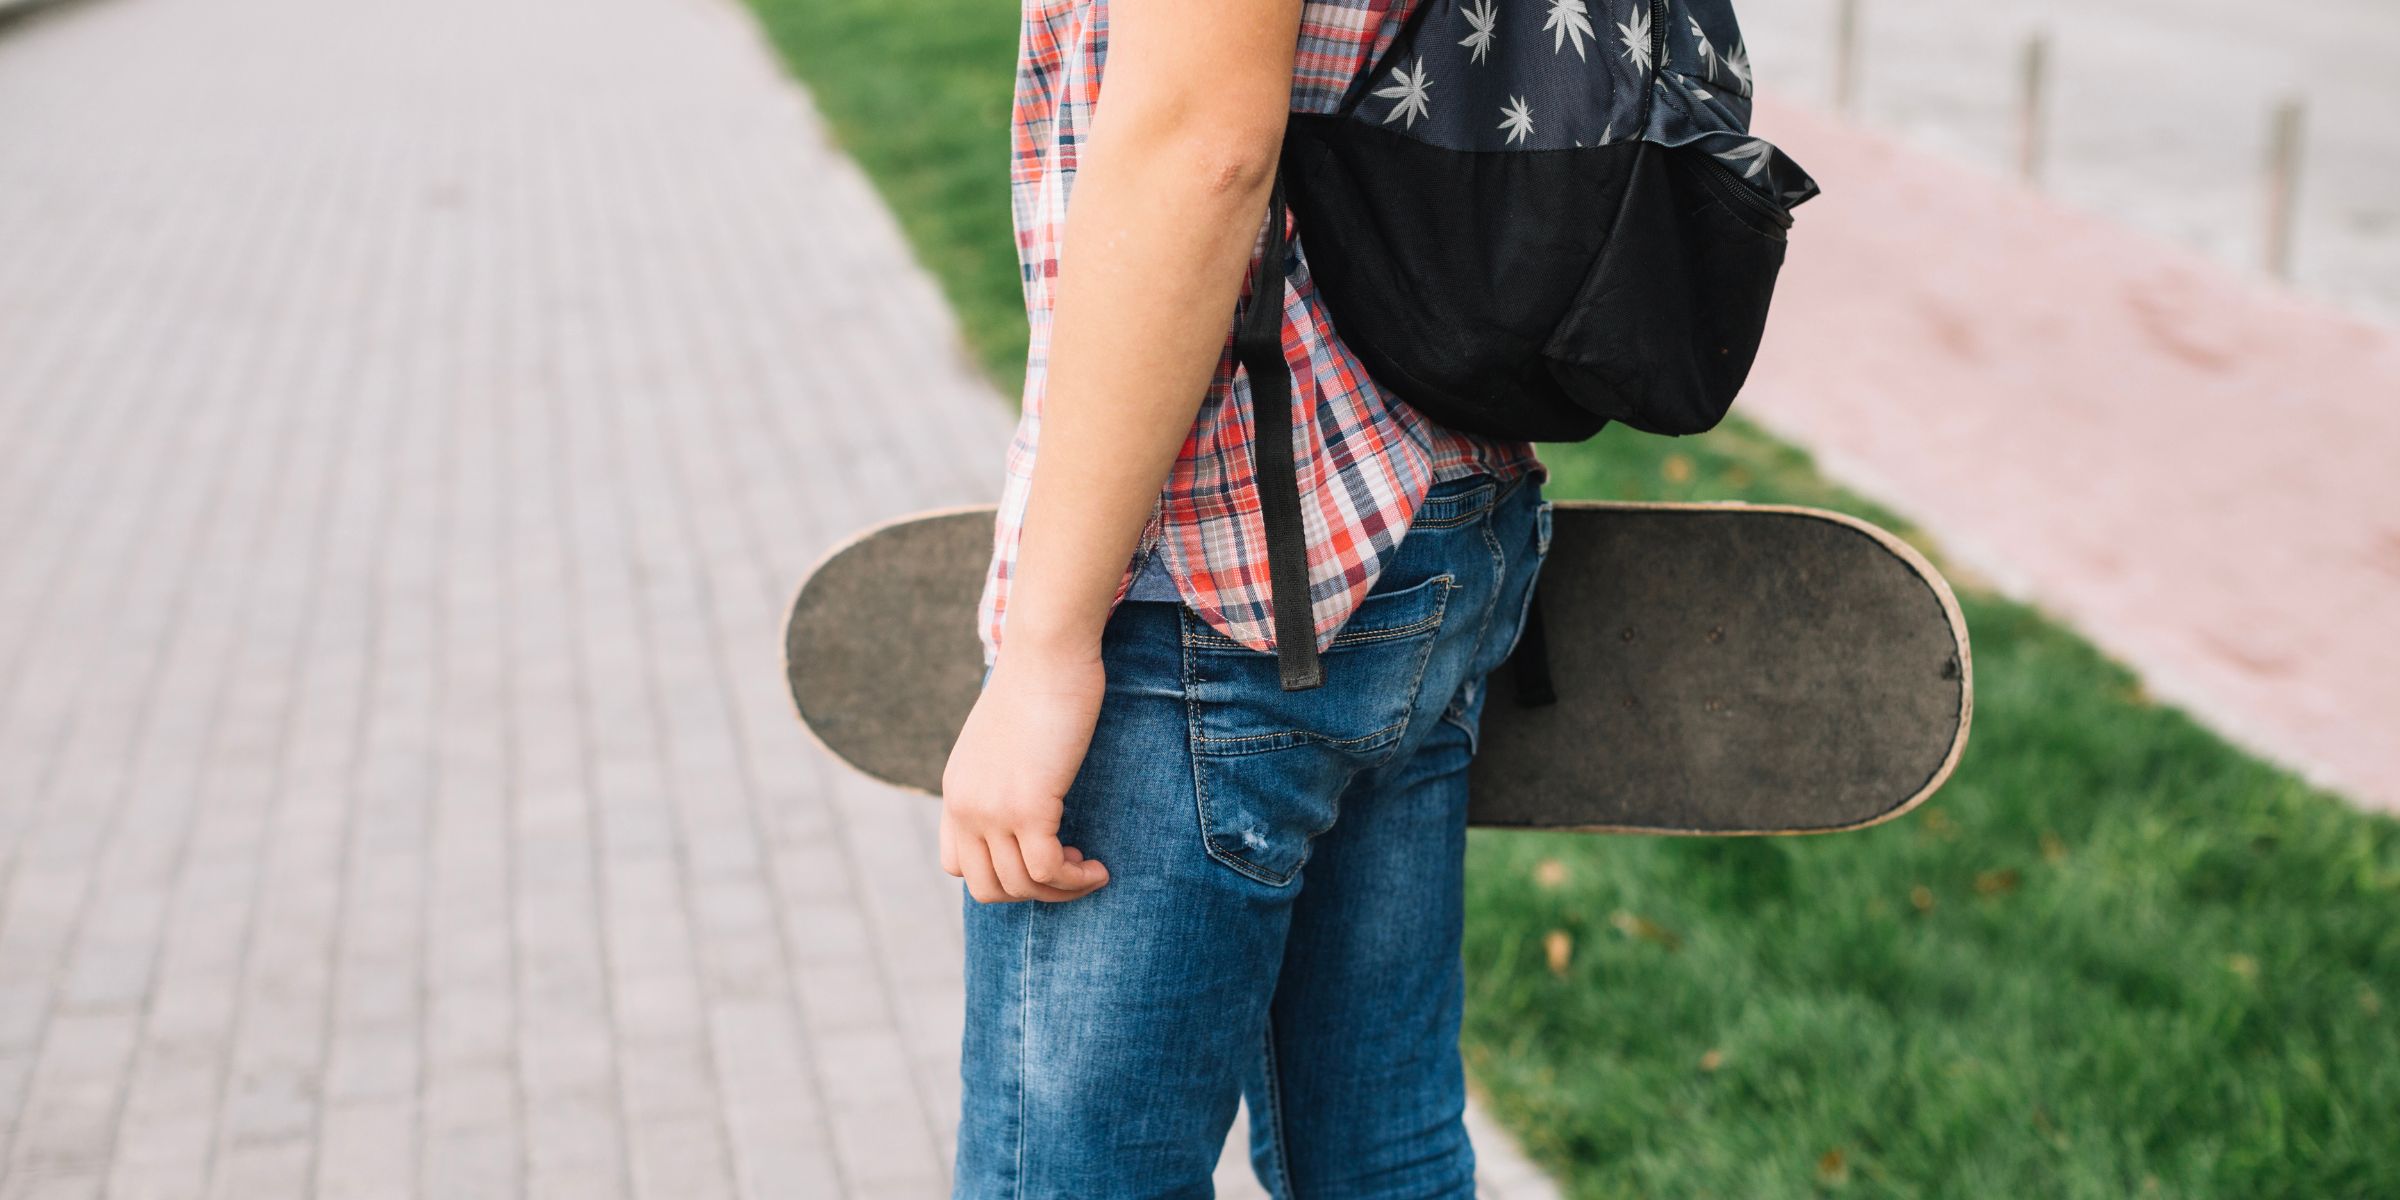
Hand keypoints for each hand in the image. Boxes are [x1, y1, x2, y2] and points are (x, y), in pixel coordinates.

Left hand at [939, 644, 1112, 902]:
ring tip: (1089, 870)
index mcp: (956, 791)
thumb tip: (1029, 791)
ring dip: (1061, 890)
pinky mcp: (1028, 807)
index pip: (956, 864)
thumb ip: (1003, 772)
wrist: (1048, 651)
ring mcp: (992, 810)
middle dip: (1031, 893)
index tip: (1039, 856)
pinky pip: (1049, 871)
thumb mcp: (1005, 737)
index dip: (1000, 873)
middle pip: (986, 888)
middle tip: (1068, 867)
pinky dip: (1076, 879)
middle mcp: (965, 806)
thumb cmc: (1039, 683)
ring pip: (1020, 886)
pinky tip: (1097, 868)